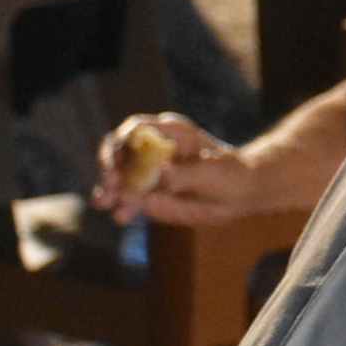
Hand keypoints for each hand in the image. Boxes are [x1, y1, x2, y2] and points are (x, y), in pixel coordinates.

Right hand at [92, 112, 288, 225]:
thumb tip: (161, 173)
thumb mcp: (213, 173)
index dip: (122, 141)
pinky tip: (121, 216)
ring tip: (105, 203)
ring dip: (107, 189)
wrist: (241, 195)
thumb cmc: (231, 174)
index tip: (118, 158)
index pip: (136, 129)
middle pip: (119, 152)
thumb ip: (184, 174)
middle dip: (110, 167)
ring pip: (117, 177)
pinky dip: (121, 206)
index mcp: (170, 133)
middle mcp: (152, 149)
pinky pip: (128, 199)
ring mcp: (147, 172)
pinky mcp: (147, 194)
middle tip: (110, 185)